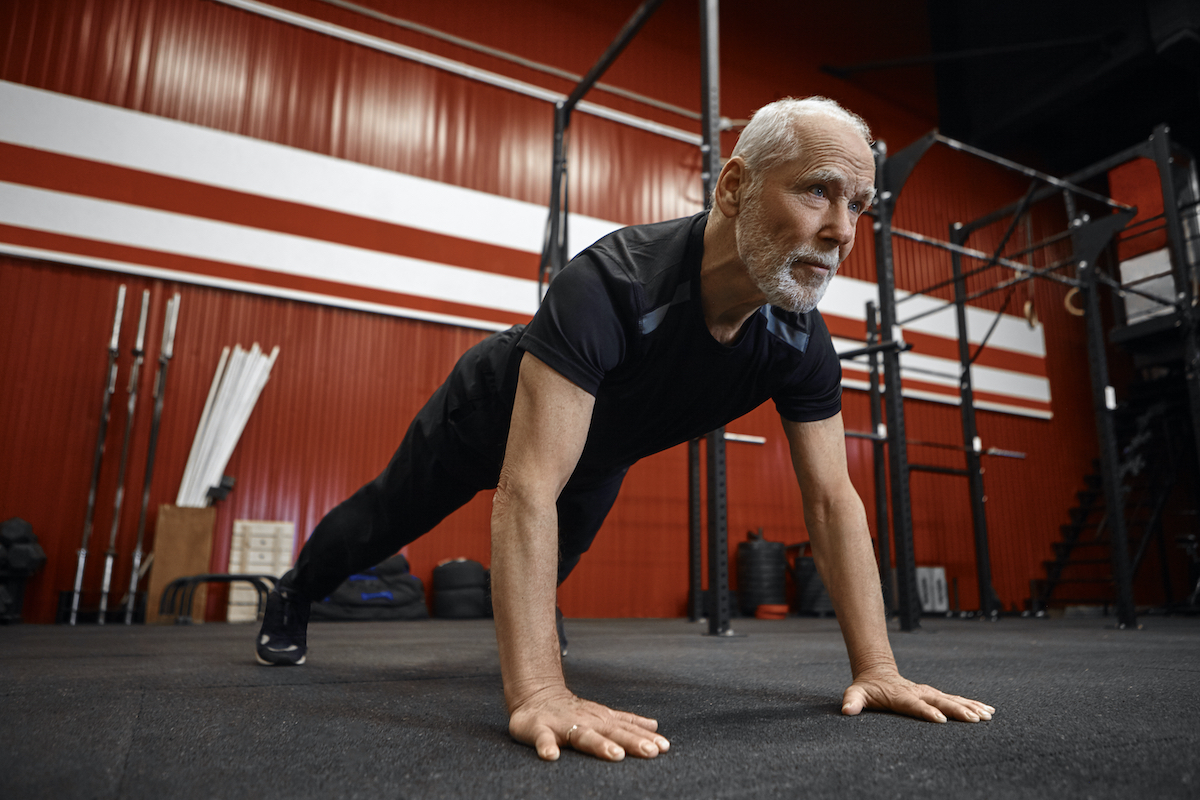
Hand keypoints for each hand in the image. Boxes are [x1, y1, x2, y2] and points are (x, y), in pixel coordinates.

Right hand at [508, 686, 670, 761]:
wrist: (536, 695)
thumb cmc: (573, 711)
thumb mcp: (603, 715)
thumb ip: (627, 722)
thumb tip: (655, 726)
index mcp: (602, 721)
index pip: (627, 731)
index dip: (645, 739)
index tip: (664, 747)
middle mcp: (587, 722)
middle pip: (612, 733)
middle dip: (631, 742)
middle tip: (650, 752)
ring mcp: (563, 725)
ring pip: (583, 736)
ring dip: (599, 744)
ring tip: (615, 754)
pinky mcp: (539, 729)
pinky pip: (543, 738)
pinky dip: (546, 746)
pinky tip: (551, 756)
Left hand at [842, 670, 994, 722]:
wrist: (877, 672)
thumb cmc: (867, 688)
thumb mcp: (856, 693)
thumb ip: (852, 701)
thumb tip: (846, 710)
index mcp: (902, 696)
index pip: (915, 705)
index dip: (927, 712)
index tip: (941, 720)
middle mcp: (918, 692)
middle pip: (940, 702)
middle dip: (958, 711)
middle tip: (975, 719)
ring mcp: (928, 692)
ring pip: (952, 699)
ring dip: (970, 707)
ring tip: (988, 715)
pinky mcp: (935, 695)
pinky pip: (956, 699)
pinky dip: (972, 704)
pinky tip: (988, 711)